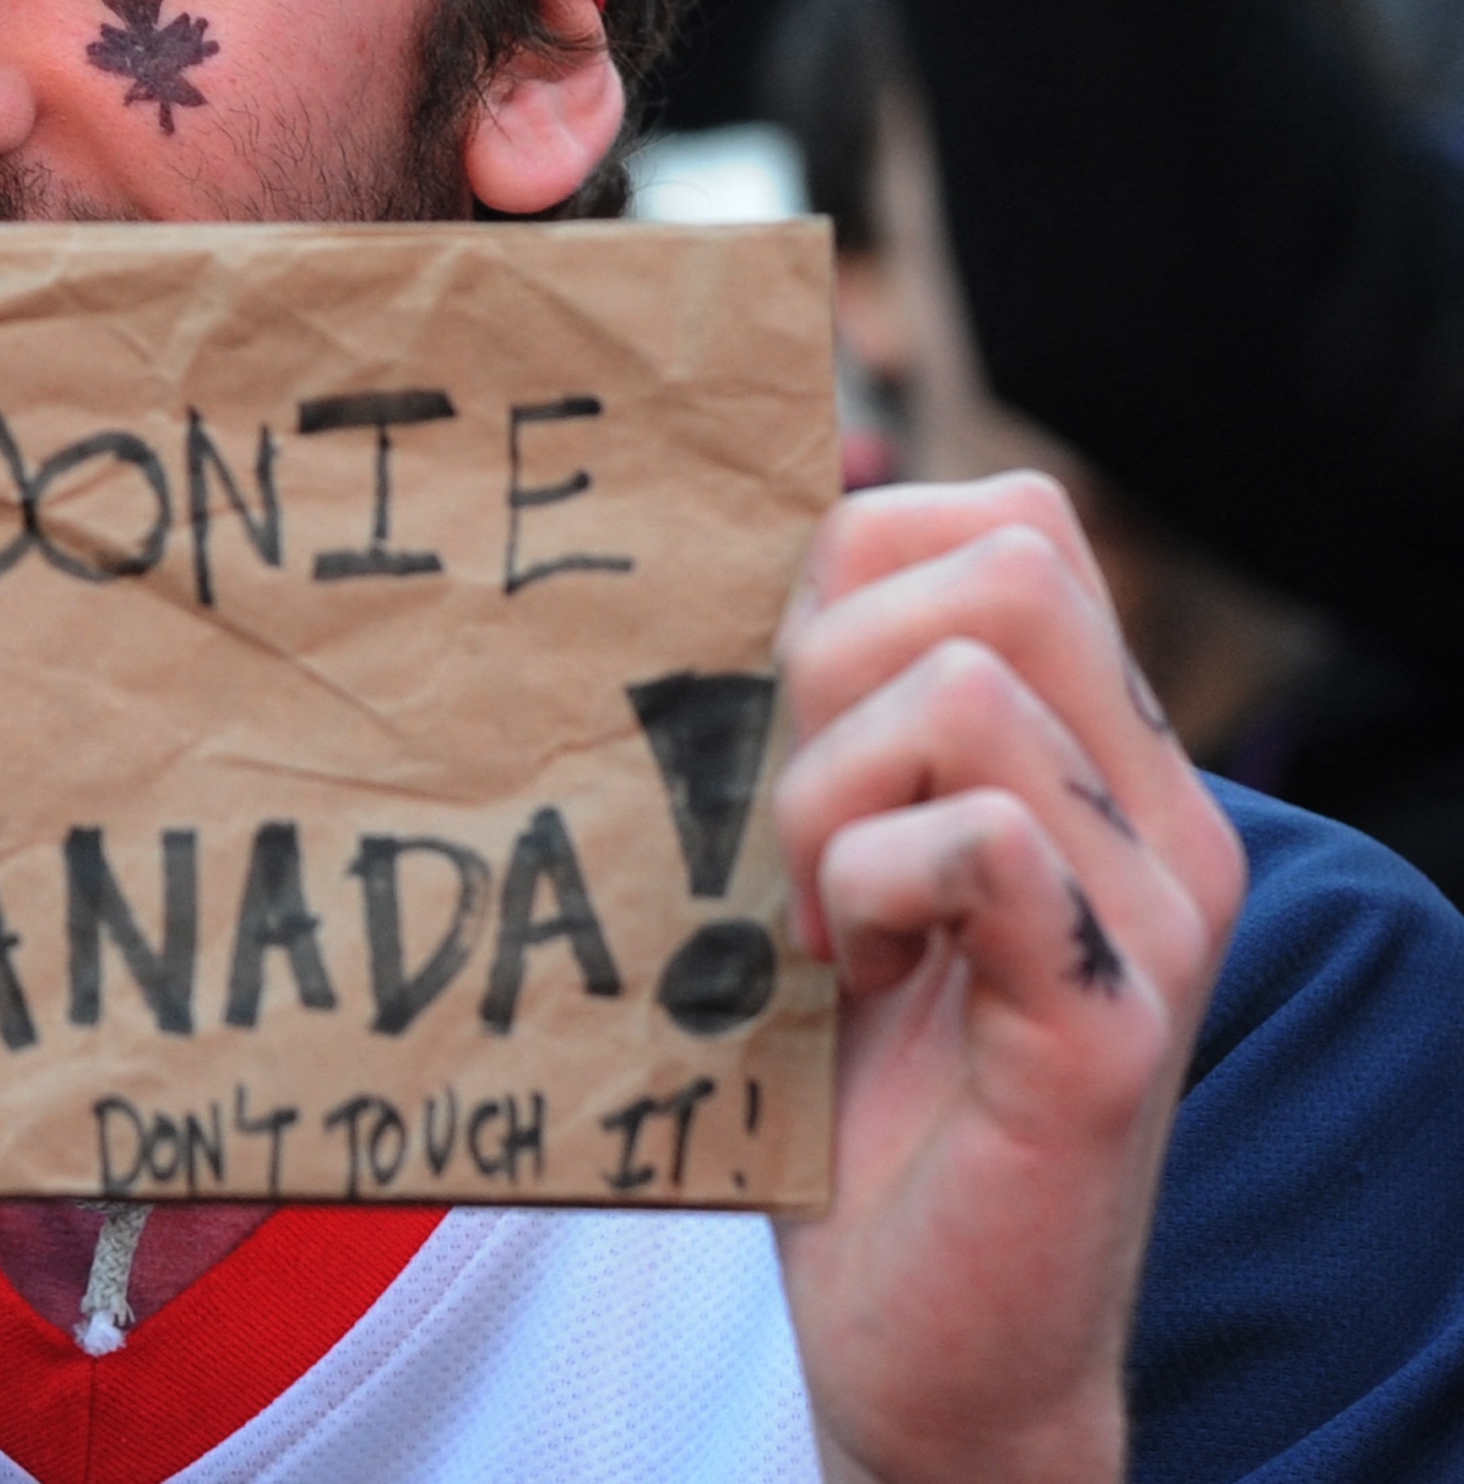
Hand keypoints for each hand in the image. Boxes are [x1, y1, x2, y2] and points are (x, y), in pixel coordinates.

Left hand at [770, 475, 1247, 1483]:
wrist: (927, 1346)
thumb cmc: (844, 1095)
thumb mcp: (819, 861)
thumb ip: (813, 719)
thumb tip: (702, 554)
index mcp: (1103, 760)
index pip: (1004, 522)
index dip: (847, 571)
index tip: (775, 717)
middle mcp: (1165, 815)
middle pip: (1003, 561)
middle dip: (829, 660)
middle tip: (783, 817)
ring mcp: (1154, 915)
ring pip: (966, 684)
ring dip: (823, 789)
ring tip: (815, 912)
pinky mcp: (1110, 1023)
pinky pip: (976, 842)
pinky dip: (862, 886)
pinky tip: (848, 971)